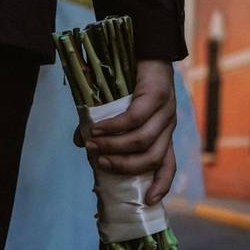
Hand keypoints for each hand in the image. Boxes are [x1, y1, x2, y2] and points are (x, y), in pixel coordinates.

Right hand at [73, 59, 177, 204]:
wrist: (145, 48)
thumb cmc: (130, 83)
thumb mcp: (118, 111)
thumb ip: (102, 131)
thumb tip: (81, 145)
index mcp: (163, 135)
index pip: (168, 166)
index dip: (161, 185)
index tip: (147, 200)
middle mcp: (168, 126)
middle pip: (151, 158)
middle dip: (123, 165)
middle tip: (98, 161)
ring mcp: (165, 111)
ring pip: (142, 141)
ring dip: (115, 146)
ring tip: (93, 144)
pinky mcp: (157, 96)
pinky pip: (135, 118)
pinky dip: (114, 126)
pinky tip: (98, 127)